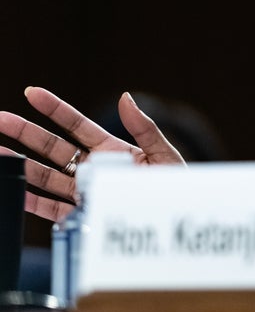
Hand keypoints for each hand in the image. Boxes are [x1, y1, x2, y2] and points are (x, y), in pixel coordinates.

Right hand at [0, 87, 185, 222]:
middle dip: (24, 132)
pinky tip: (14, 191)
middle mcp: (93, 168)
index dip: (54, 109)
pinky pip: (52, 209)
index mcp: (111, 149)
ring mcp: (85, 191)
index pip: (76, 125)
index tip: (32, 93)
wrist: (180, 217)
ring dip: (20, 164)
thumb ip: (144, 128)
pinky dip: (31, 200)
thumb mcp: (163, 153)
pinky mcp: (83, 216)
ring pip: (45, 175)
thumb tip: (127, 98)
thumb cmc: (174, 184)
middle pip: (52, 147)